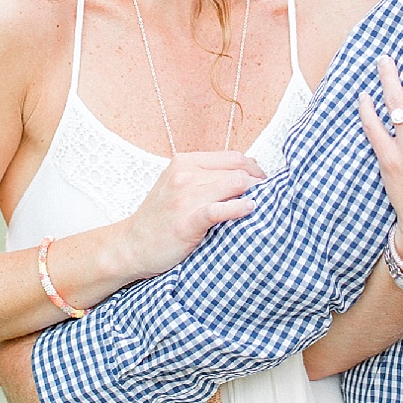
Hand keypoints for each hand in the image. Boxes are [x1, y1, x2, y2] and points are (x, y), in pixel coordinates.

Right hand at [119, 151, 265, 278]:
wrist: (131, 246)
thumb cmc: (160, 220)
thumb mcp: (179, 187)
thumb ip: (207, 178)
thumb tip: (247, 175)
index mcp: (185, 162)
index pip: (234, 157)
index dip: (255, 169)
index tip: (264, 183)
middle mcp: (185, 175)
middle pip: (238, 169)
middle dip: (260, 183)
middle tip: (270, 197)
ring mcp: (185, 197)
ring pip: (235, 184)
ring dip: (255, 194)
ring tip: (265, 206)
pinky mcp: (187, 220)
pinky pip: (221, 209)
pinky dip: (240, 208)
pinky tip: (250, 210)